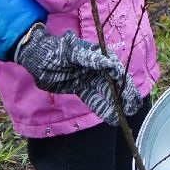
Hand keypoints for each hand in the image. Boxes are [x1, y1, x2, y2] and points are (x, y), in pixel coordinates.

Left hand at [13, 26, 142, 120]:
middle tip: (134, 108)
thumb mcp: (71, 53)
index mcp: (97, 56)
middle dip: (124, 95)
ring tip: (124, 116)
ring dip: (115, 105)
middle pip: (114, 83)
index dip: (123, 82)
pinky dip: (102, 109)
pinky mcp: (80, 88)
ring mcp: (88, 79)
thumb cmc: (54, 50)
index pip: (114, 70)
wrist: (35, 58)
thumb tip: (110, 63)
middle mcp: (96, 68)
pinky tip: (112, 118)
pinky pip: (94, 100)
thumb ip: (90, 58)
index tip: (130, 94)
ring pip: (105, 94)